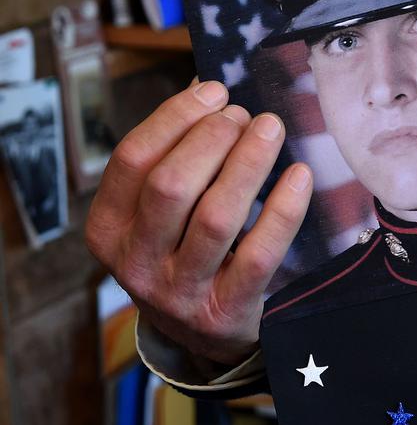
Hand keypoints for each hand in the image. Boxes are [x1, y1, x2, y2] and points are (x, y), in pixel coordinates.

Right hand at [86, 80, 312, 364]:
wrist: (203, 335)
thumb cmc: (183, 253)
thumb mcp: (160, 214)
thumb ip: (174, 155)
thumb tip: (205, 89)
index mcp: (109, 229)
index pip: (132, 160)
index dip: (174, 118)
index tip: (215, 91)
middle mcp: (136, 263)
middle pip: (171, 185)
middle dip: (212, 138)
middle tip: (246, 114)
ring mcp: (180, 292)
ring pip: (216, 216)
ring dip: (248, 163)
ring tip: (271, 128)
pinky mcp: (226, 311)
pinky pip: (259, 254)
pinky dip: (283, 209)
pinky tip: (299, 175)